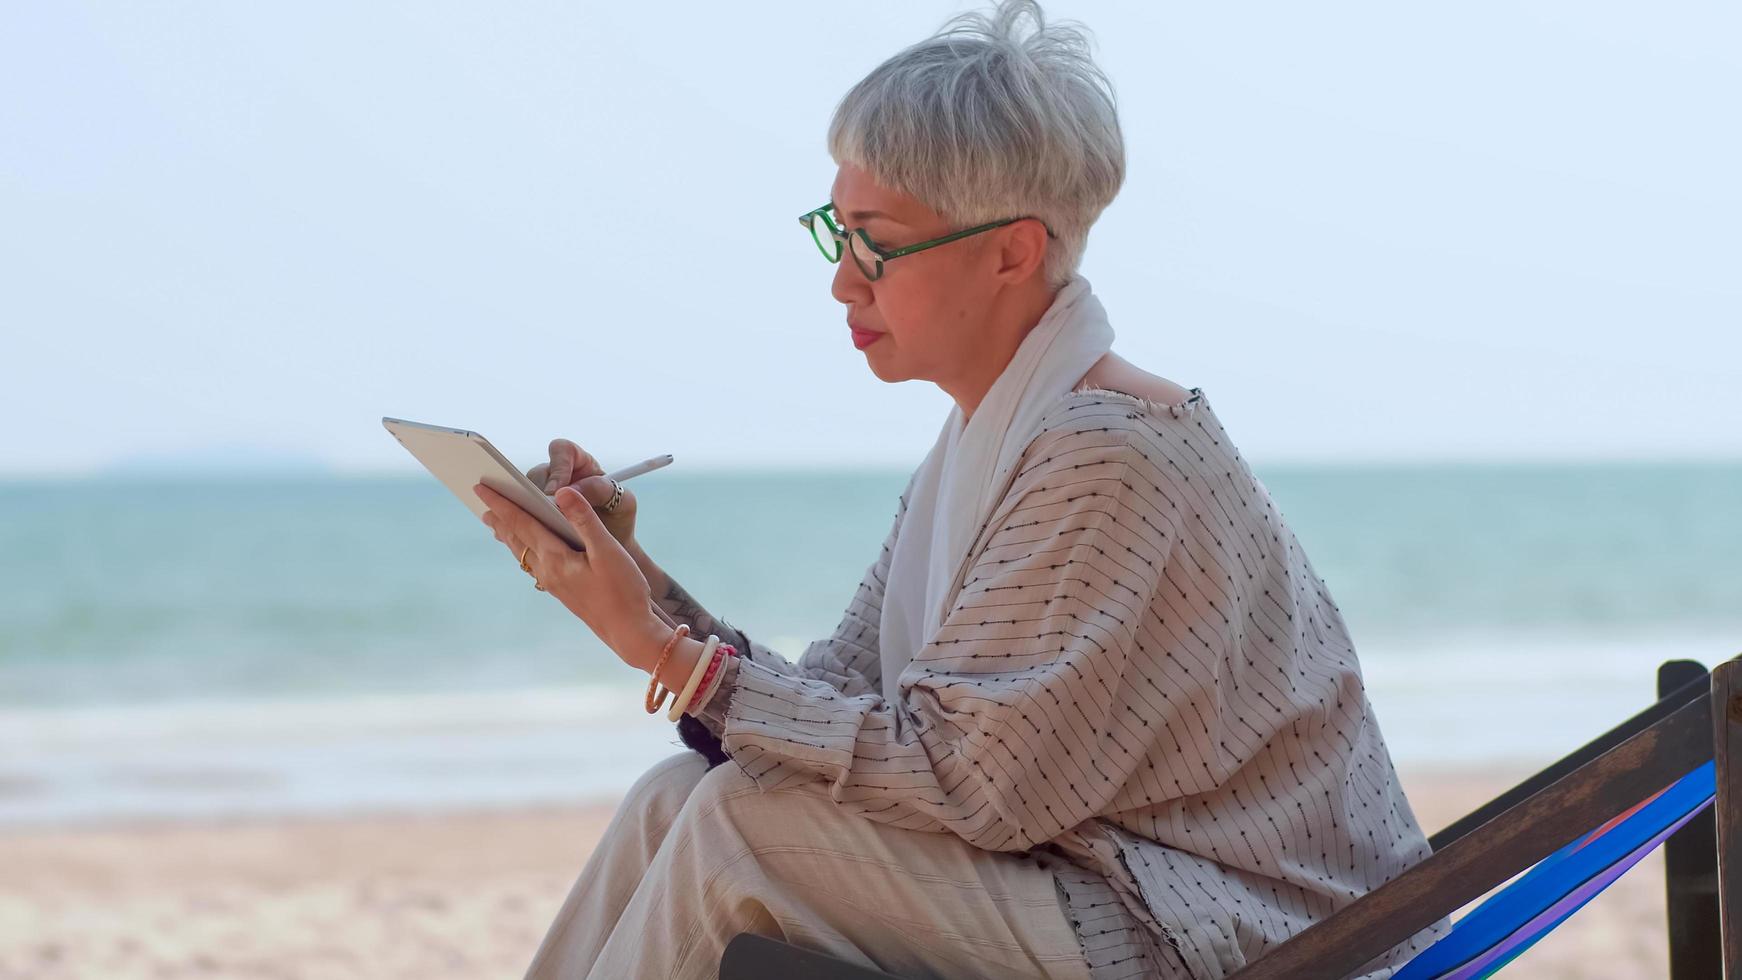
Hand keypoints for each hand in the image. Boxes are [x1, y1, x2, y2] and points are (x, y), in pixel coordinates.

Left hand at [475, 482, 668, 671]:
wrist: (629, 631)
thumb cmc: (623, 591)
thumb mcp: (607, 550)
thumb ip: (584, 519)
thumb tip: (562, 491)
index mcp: (556, 558)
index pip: (522, 523)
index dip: (502, 504)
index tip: (482, 488)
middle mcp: (548, 571)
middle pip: (517, 539)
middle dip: (500, 519)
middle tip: (482, 502)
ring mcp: (553, 583)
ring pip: (523, 553)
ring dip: (509, 535)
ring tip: (497, 524)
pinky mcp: (562, 591)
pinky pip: (535, 564)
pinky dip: (525, 550)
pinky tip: (529, 551)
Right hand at [526, 439, 637, 548]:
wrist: (613, 548)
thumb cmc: (619, 519)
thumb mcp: (623, 503)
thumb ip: (602, 490)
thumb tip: (571, 490)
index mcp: (580, 464)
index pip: (562, 451)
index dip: (556, 468)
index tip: (556, 491)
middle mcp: (558, 476)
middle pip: (536, 473)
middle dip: (536, 492)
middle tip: (541, 512)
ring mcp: (543, 495)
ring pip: (523, 494)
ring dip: (525, 508)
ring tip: (530, 525)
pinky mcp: (534, 514)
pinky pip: (518, 513)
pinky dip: (518, 522)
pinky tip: (520, 533)